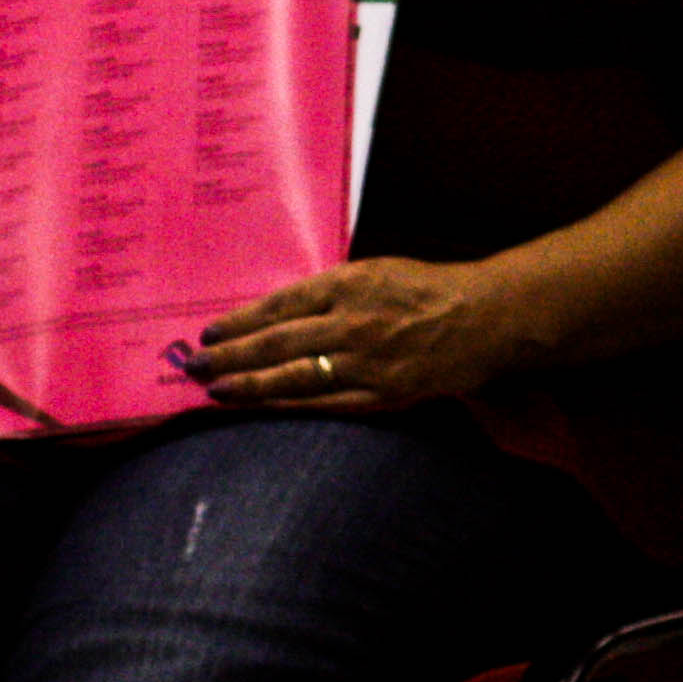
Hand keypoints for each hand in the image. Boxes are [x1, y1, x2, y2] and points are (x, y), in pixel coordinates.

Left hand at [184, 258, 528, 411]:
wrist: (488, 318)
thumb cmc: (432, 289)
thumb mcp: (379, 271)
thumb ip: (332, 290)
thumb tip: (280, 312)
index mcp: (350, 284)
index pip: (280, 305)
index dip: (240, 321)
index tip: (210, 332)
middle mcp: (352, 322)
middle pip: (276, 342)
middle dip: (230, 355)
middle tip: (194, 365)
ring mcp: (366, 361)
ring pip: (294, 376)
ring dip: (248, 385)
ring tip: (215, 390)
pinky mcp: (383, 393)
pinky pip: (325, 403)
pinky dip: (288, 406)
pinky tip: (262, 410)